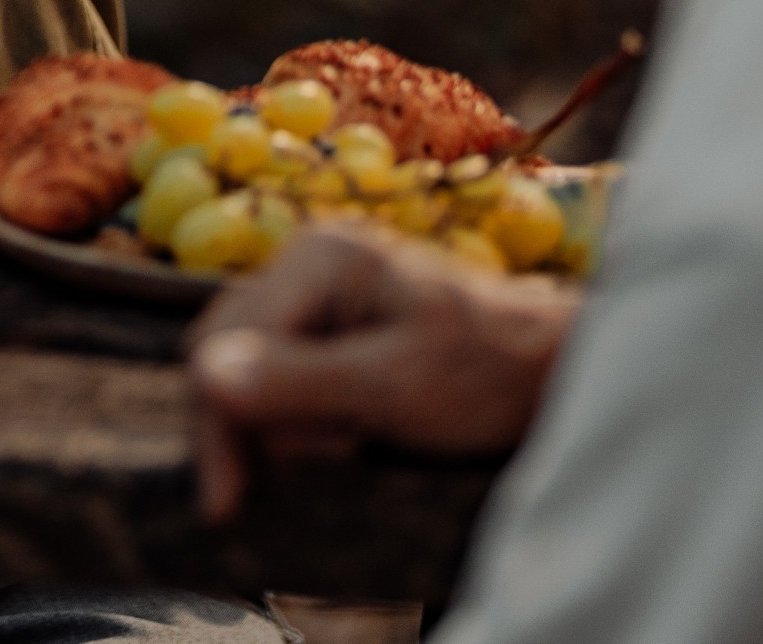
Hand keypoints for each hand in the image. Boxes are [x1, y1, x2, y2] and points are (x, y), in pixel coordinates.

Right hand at [185, 225, 571, 521]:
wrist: (559, 375)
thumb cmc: (492, 376)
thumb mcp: (397, 389)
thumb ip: (299, 382)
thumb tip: (204, 376)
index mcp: (319, 257)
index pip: (225, 340)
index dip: (220, 422)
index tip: (228, 504)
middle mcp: (306, 262)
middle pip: (224, 350)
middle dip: (253, 424)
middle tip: (322, 466)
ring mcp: (317, 290)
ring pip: (246, 367)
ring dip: (281, 427)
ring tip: (349, 451)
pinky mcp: (329, 323)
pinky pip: (278, 374)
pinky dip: (299, 421)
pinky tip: (347, 442)